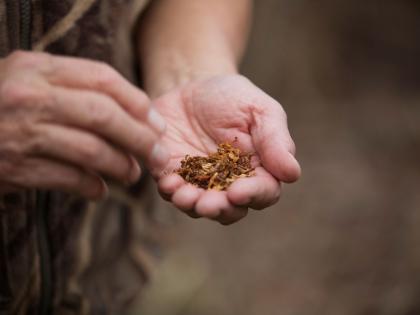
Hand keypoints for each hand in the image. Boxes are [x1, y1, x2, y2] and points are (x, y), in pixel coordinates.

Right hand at [0, 51, 167, 198]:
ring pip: (90, 150)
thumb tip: (133, 113)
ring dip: (120, 166)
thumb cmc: (2, 106)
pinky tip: (101, 191)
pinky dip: (91, 187)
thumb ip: (73, 86)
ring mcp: (21, 132)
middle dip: (140, 137)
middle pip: (104, 115)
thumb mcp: (30, 80)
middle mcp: (29, 96)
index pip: (103, 78)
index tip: (157, 123)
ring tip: (133, 175)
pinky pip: (68, 178)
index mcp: (37, 67)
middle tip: (159, 155)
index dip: (138, 102)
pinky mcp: (14, 168)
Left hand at [153, 74, 300, 224]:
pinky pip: (172, 191)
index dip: (252, 195)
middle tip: (207, 204)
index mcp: (258, 169)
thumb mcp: (259, 110)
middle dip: (219, 209)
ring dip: (192, 205)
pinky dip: (170, 191)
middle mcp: (229, 182)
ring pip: (199, 206)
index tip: (238, 192)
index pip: (263, 191)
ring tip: (184, 196)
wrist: (192, 84)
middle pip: (230, 209)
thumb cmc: (232, 97)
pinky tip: (168, 183)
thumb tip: (292, 173)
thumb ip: (275, 140)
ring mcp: (200, 182)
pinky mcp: (173, 175)